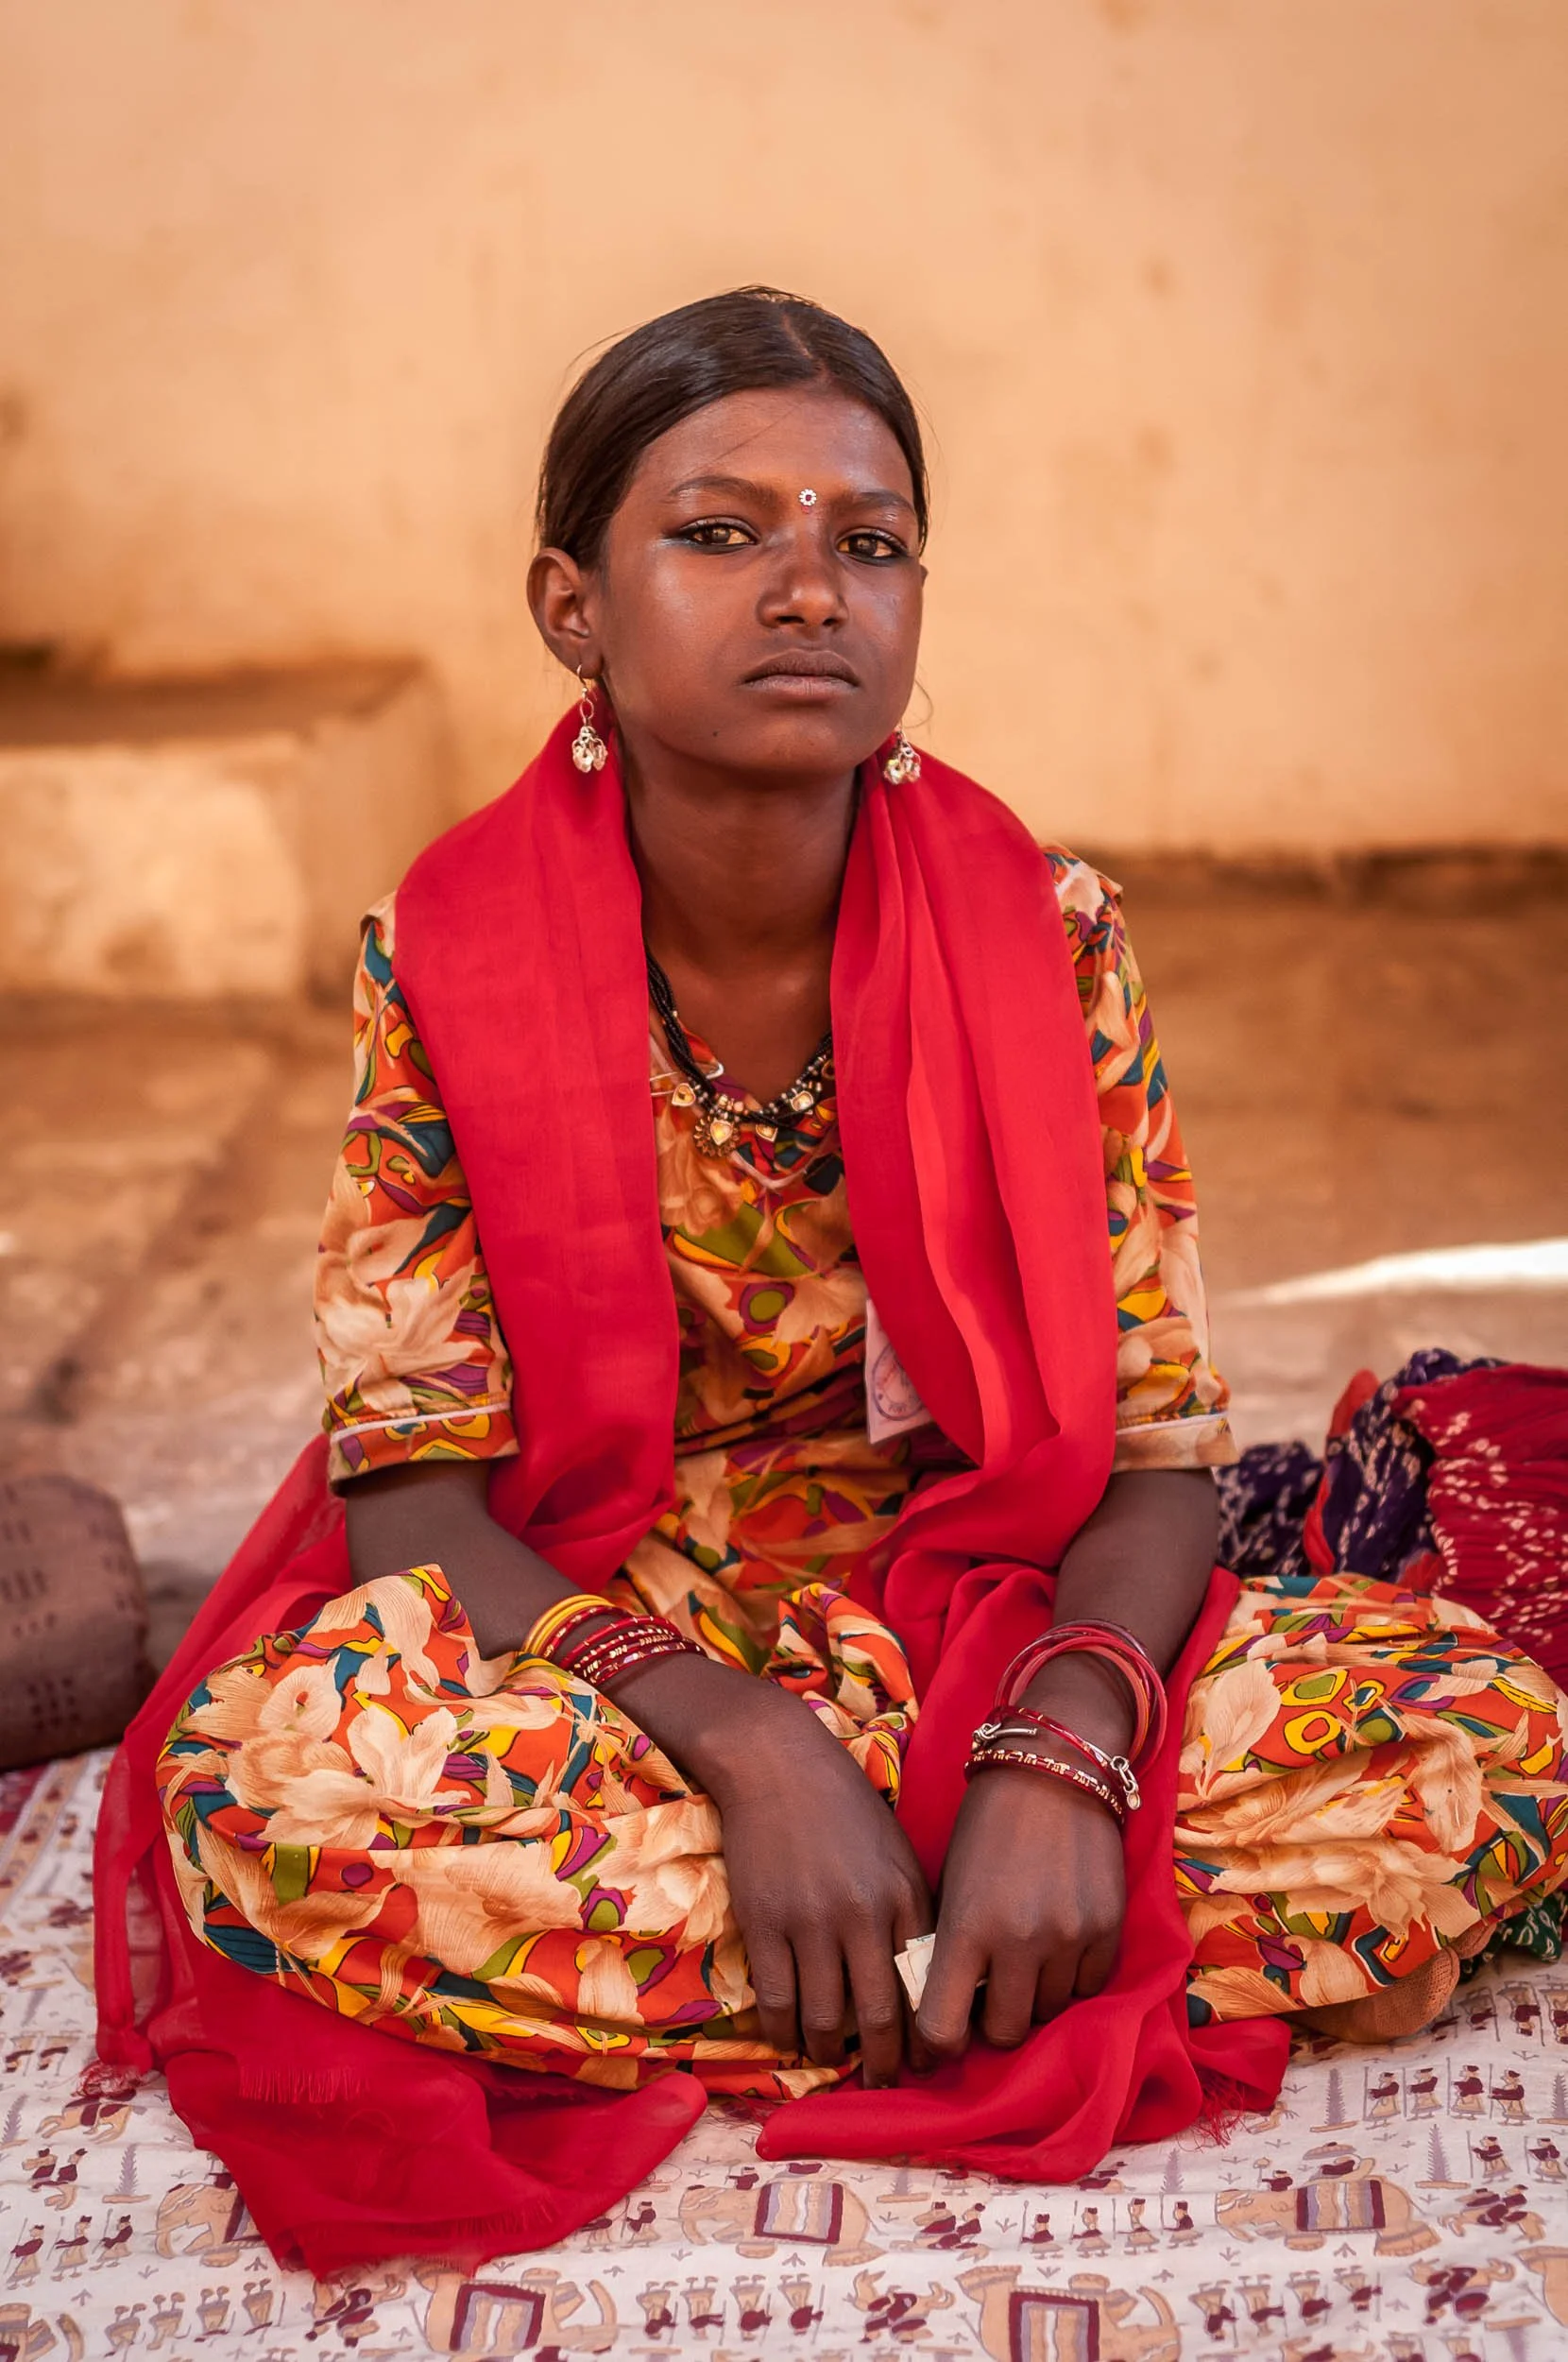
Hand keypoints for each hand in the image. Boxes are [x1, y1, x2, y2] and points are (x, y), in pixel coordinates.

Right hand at [685, 1687, 933, 2086]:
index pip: (925, 1987)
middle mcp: (863, 1915)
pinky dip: (784, 2032)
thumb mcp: (895, 1852)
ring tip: (833, 2062)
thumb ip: (911, 1913)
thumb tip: (922, 1980)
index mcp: (904, 1896)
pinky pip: (777, 2001)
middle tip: (884, 2085)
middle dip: (886, 2065)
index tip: (925, 2061)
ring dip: (831, 2055)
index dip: (928, 2037)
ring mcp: (811, 1922)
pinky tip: (789, 2037)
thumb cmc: (844, 1805)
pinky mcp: (765, 1923)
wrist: (776, 1762)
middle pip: (881, 2017)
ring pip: (826, 2018)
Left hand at [917, 1765, 1125, 2057]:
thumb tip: (940, 2009)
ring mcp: (1068, 1937)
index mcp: (964, 1927)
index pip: (941, 2028)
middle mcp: (1018, 1940)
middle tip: (988, 1997)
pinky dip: (1071, 1978)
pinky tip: (1058, 1945)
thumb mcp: (950, 1881)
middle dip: (991, 2023)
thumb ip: (948, 1945)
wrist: (1054, 1768)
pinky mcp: (1108, 1929)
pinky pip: (1088, 1988)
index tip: (937, 2041)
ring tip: (1025, 1959)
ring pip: (1049, 2012)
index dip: (935, 2045)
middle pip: (1004, 2034)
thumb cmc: (987, 1825)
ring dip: (1034, 1997)